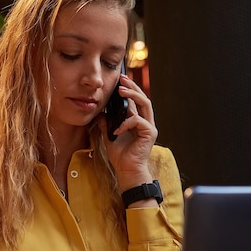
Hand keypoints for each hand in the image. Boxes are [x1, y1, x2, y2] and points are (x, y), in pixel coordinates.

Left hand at [99, 73, 157, 191]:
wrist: (126, 170)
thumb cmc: (120, 156)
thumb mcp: (109, 136)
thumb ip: (107, 125)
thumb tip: (101, 114)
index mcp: (137, 122)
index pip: (135, 102)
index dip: (129, 90)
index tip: (120, 81)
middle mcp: (145, 122)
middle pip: (143, 98)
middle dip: (133, 87)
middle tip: (122, 79)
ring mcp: (149, 127)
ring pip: (145, 104)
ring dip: (133, 95)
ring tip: (121, 91)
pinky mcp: (150, 133)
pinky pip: (138, 121)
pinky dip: (126, 122)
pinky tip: (117, 129)